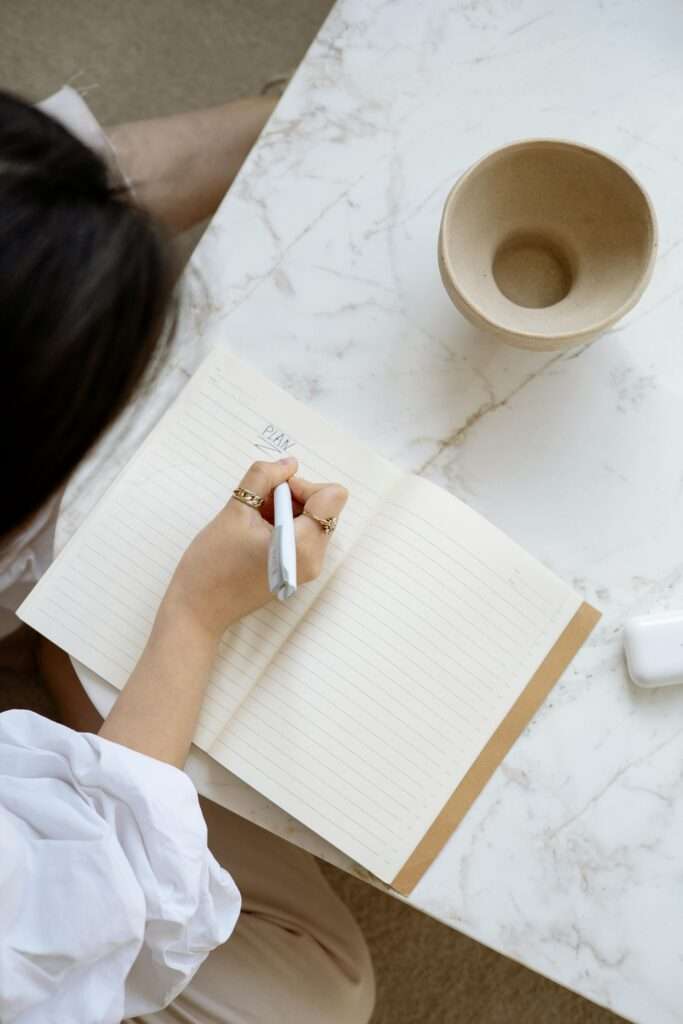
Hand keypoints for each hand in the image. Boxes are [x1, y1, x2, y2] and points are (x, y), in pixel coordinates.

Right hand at [166, 457, 347, 638]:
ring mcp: (307, 568)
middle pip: (323, 507)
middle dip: (293, 497)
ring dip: (286, 510)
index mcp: (304, 545)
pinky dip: (283, 526)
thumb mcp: (235, 509)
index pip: (332, 496)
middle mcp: (314, 559)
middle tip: (257, 505)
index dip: (303, 485)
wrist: (198, 609)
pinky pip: (302, 536)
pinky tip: (254, 533)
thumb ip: (263, 478)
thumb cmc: (213, 563)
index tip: (272, 493)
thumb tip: (289, 464)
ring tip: (252, 521)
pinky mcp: (296, 572)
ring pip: (312, 520)